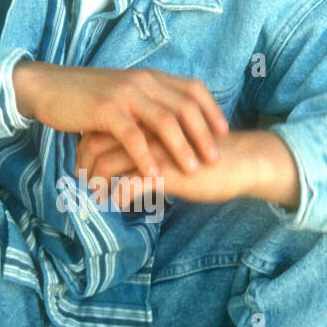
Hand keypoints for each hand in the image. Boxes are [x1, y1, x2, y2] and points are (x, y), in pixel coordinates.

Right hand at [12, 61, 228, 176]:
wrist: (49, 88)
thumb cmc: (86, 97)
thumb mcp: (124, 95)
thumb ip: (147, 105)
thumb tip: (169, 125)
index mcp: (150, 77)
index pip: (193, 89)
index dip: (211, 110)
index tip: (225, 132)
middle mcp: (143, 81)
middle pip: (185, 106)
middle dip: (204, 134)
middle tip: (216, 157)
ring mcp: (125, 94)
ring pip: (164, 120)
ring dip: (182, 146)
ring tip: (193, 169)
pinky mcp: (106, 109)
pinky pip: (133, 135)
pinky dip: (146, 156)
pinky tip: (154, 175)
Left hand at [75, 128, 300, 208]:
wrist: (243, 161)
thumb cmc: (209, 155)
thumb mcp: (173, 143)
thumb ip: (150, 144)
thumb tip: (129, 159)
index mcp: (146, 119)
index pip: (100, 128)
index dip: (85, 149)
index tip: (84, 167)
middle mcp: (145, 130)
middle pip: (95, 144)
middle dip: (82, 166)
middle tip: (83, 185)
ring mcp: (154, 150)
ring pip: (107, 164)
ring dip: (95, 185)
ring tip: (96, 198)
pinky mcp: (166, 171)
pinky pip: (128, 185)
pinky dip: (117, 198)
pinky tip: (118, 206)